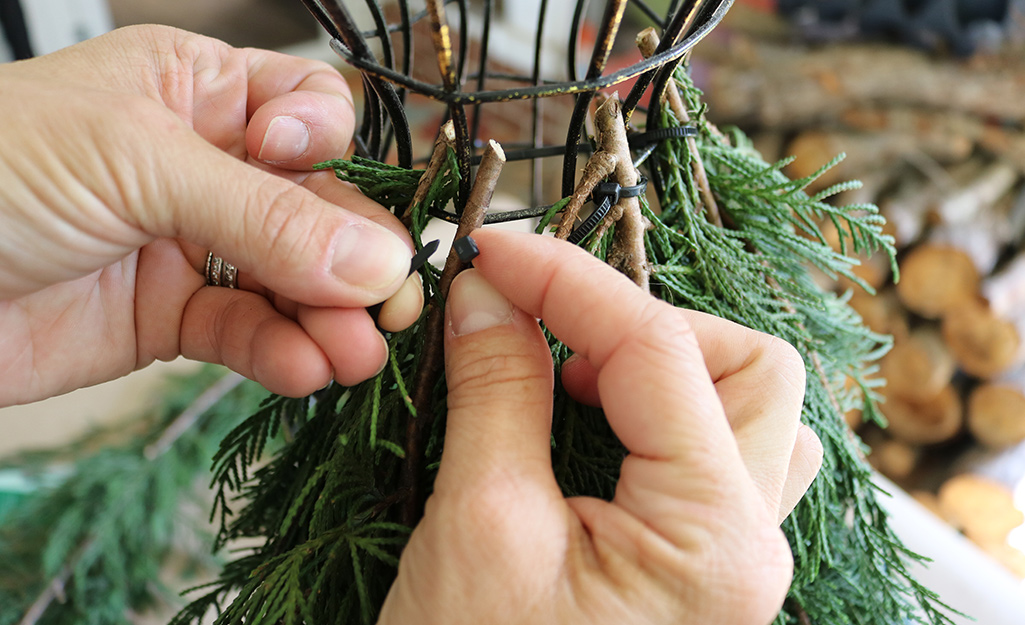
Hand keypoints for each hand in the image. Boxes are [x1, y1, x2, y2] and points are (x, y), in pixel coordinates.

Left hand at [0, 26, 420, 406]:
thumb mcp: (136, 161)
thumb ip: (263, 215)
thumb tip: (374, 260)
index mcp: (194, 91)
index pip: (308, 111)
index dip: (332, 148)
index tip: (331, 184)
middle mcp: (204, 166)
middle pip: (316, 207)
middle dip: (352, 255)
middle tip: (389, 301)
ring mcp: (190, 245)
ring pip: (291, 281)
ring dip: (329, 318)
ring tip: (356, 353)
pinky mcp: (170, 318)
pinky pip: (246, 335)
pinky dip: (280, 354)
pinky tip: (304, 369)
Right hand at [379, 230, 822, 624]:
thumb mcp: (478, 524)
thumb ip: (497, 391)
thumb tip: (489, 293)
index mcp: (713, 540)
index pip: (659, 349)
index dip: (569, 280)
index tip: (495, 252)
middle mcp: (749, 545)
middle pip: (749, 369)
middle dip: (648, 323)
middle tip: (547, 329)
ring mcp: (731, 558)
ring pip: (747, 409)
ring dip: (665, 363)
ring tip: (571, 373)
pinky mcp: (696, 563)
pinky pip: (714, 453)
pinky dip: (657, 408)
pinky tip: (589, 417)